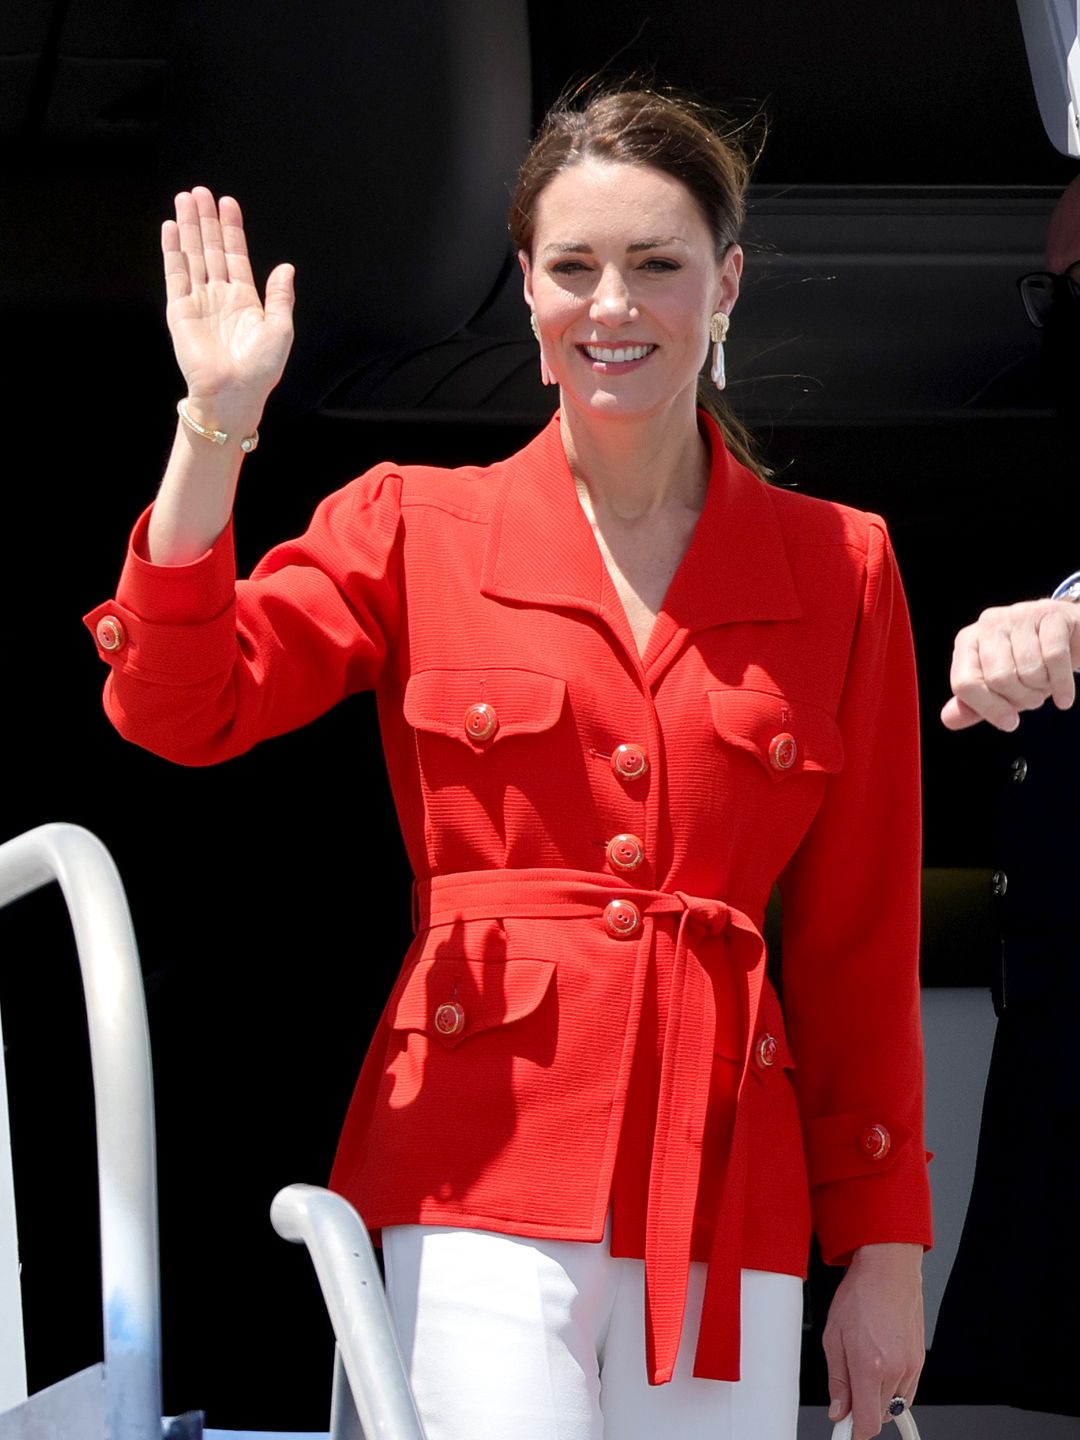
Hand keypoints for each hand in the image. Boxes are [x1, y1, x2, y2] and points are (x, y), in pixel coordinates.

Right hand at [163, 188, 294, 421]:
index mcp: (244, 300)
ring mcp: (198, 301)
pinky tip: (170, 228)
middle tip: (201, 191)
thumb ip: (280, 296)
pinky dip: (172, 250)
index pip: (235, 255)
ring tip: (186, 198)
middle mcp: (219, 296)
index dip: (232, 229)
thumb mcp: (280, 329)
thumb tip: (286, 267)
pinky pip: (175, 274)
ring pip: (192, 255)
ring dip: (188, 227)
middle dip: (206, 220)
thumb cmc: (260, 369)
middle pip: (211, 248)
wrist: (233, 393)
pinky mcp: (179, 310)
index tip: (228, 203)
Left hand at [823, 1243, 923, 1439]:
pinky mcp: (920, 1361)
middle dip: (862, 1409)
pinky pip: (907, 1391)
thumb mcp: (833, 1337)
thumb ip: (837, 1379)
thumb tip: (838, 1410)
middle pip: (879, 1416)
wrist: (888, 1271)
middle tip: (848, 1388)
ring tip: (864, 1366)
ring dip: (877, 1398)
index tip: (844, 1431)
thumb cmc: (860, 1295)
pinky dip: (892, 1388)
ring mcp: (911, 1367)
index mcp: (870, 1366)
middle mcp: (895, 1370)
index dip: (853, 1432)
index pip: (867, 1423)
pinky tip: (880, 1364)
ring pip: (894, 1405)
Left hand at [941, 598, 1079, 731]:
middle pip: (998, 678)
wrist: (1068, 639)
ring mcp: (1019, 615)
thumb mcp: (998, 689)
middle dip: (1022, 699)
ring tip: (1046, 682)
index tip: (1009, 722)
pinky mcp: (1050, 614)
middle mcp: (989, 624)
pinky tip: (1064, 695)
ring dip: (1043, 688)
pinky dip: (1062, 683)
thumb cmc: (1028, 664)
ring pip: (1028, 669)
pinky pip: (1054, 658)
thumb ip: (973, 705)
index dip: (988, 708)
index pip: (964, 683)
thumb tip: (948, 719)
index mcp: (967, 642)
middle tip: (1033, 697)